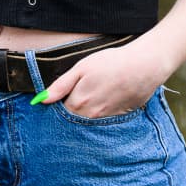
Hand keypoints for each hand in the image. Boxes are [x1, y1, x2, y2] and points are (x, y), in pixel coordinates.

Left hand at [37, 44, 170, 118]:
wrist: (144, 66)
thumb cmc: (112, 63)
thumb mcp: (82, 68)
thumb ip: (61, 86)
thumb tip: (41, 100)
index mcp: (78, 104)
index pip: (59, 114)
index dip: (59, 105)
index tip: (62, 97)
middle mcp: (91, 117)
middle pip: (74, 121)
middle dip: (72, 112)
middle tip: (81, 95)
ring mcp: (106, 120)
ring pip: (89, 122)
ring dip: (87, 115)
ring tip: (96, 96)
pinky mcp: (120, 119)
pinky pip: (105, 122)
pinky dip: (102, 115)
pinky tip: (108, 100)